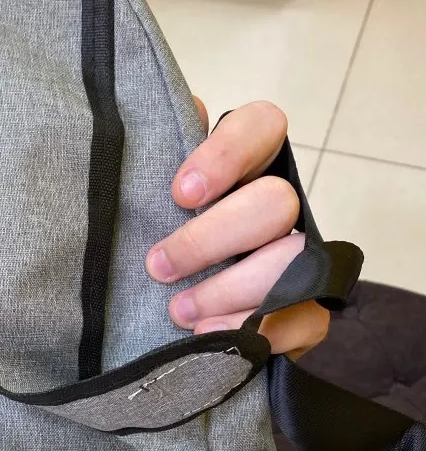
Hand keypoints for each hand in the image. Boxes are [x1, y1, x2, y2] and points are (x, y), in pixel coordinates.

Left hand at [145, 99, 328, 358]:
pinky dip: (257, 329)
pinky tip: (211, 337)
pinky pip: (305, 317)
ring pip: (291, 259)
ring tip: (178, 312)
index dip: (227, 154)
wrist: (161, 320)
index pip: (261, 127)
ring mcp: (300, 258)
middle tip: (158, 266)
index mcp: (245, 164)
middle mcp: (279, 205)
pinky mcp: (307, 311)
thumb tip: (178, 113)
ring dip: (229, 288)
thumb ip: (153, 159)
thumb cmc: (154, 241)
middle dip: (212, 238)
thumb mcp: (144, 198)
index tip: (180, 194)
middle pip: (275, 202)